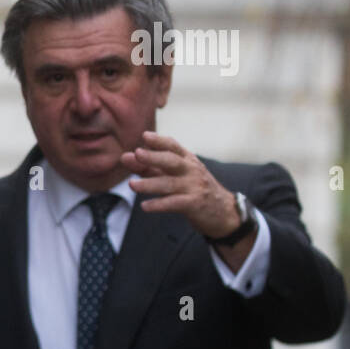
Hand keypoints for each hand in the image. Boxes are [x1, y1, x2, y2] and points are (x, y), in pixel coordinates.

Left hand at [123, 132, 254, 270]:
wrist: (224, 212)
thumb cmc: (193, 189)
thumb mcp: (174, 175)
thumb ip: (149, 167)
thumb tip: (125, 157)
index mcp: (187, 160)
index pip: (173, 146)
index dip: (159, 140)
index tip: (145, 136)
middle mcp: (191, 170)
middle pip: (172, 161)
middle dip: (154, 156)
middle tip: (137, 153)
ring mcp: (194, 186)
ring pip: (169, 184)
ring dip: (149, 184)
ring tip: (131, 185)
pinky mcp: (195, 204)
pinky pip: (174, 203)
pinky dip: (159, 204)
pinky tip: (145, 206)